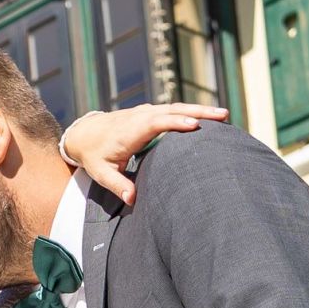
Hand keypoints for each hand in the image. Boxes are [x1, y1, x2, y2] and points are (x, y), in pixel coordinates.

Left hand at [60, 101, 228, 206]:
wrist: (84, 133)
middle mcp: (140, 117)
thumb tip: (132, 199)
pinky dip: (192, 111)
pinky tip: (209, 117)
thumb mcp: (101, 173)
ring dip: (200, 109)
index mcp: (130, 131)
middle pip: (172, 110)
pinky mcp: (151, 113)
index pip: (155, 123)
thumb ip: (117, 185)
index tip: (195, 125)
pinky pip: (174, 110)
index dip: (175, 122)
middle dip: (198, 111)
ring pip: (176, 107)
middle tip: (223, 115)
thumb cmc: (94, 155)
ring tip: (224, 115)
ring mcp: (146, 112)